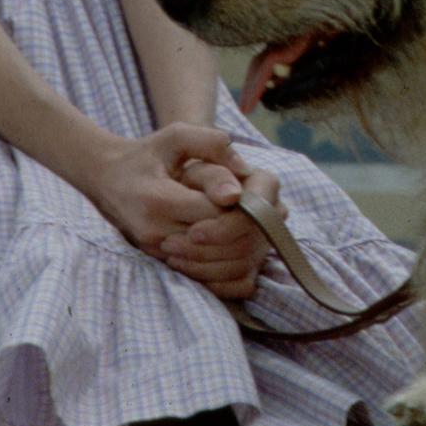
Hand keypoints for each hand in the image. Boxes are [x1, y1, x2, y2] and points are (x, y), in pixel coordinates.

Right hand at [82, 124, 244, 259]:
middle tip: (245, 204)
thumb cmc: (146, 154)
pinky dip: (213, 248)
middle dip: (236, 221)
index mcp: (158, 200)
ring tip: (233, 214)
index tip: (243, 188)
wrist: (106, 177)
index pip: (214, 212)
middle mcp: (154, 231)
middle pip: (214, 237)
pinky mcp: (157, 258)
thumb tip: (245, 171)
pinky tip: (218, 227)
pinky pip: (196, 261)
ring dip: (227, 238)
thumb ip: (212, 143)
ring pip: (208, 254)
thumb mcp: (176, 137)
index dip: (237, 202)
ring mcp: (154, 249)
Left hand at [161, 162, 284, 301]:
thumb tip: (233, 194)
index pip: (259, 214)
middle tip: (169, 245)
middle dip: (207, 250)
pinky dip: (211, 282)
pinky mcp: (250, 265)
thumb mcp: (180, 141)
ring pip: (242, 266)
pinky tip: (183, 267)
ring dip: (202, 266)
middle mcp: (271, 213)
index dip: (226, 228)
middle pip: (249, 244)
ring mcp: (262, 241)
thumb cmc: (170, 158)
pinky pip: (240, 285)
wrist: (154, 177)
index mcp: (264, 183)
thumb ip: (208, 149)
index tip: (193, 231)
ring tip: (170, 254)